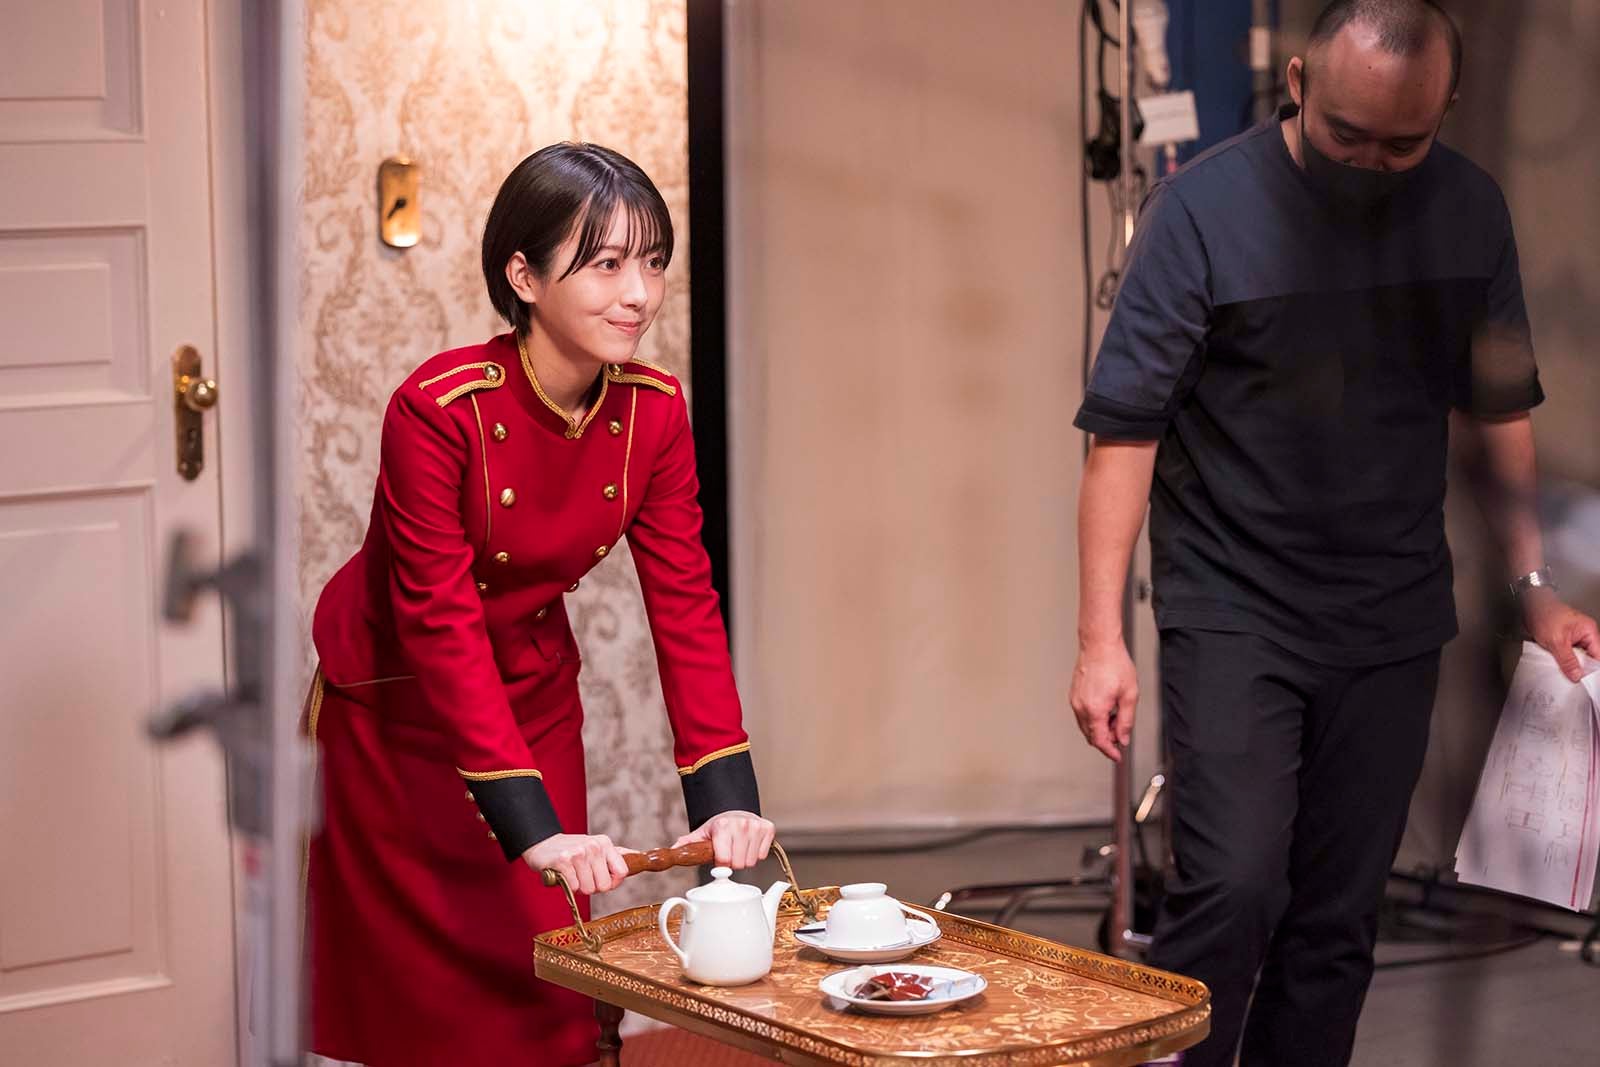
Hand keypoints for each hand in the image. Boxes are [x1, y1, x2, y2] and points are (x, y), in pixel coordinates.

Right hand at [522, 833, 631, 894]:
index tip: (600, 879)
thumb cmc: (571, 849)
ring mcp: (579, 853)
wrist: (542, 843)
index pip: (621, 873)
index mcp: (605, 843)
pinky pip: (573, 888)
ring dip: (578, 887)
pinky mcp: (563, 861)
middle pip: (604, 886)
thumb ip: (614, 855)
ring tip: (571, 874)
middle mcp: (594, 846)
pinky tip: (562, 875)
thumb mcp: (596, 847)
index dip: (612, 883)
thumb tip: (638, 855)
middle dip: (592, 887)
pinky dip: (567, 887)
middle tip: (581, 876)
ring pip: (588, 889)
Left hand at [672, 810, 774, 868]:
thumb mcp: (701, 834)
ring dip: (745, 859)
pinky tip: (750, 844)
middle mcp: (741, 824)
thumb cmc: (718, 827)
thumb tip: (670, 851)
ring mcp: (755, 826)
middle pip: (739, 864)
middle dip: (733, 862)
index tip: (719, 857)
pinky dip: (756, 854)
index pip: (724, 861)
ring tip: (739, 848)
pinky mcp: (768, 828)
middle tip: (730, 852)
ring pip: (751, 861)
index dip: (720, 863)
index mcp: (722, 827)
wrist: (736, 812)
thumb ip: (686, 844)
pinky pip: (762, 855)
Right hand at [1069, 638, 1137, 761]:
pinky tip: (1107, 709)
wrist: (1099, 645)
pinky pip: (1082, 715)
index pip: (1100, 740)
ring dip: (1100, 729)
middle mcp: (1080, 707)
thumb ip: (1126, 721)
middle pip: (1091, 735)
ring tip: (1116, 716)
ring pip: (1086, 726)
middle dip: (1106, 740)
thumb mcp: (1129, 695)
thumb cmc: (1115, 664)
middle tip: (1121, 734)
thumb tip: (1123, 738)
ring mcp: (1075, 701)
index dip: (1110, 751)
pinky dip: (1094, 719)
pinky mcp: (1074, 695)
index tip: (1118, 757)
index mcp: (1094, 710)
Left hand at [1523, 592, 1599, 681]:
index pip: (1598, 655)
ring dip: (1571, 665)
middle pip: (1589, 658)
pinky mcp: (1564, 641)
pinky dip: (1563, 661)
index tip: (1586, 681)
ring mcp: (1574, 638)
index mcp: (1589, 631)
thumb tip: (1577, 675)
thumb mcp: (1556, 641)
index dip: (1593, 669)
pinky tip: (1559, 667)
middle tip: (1574, 680)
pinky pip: (1568, 655)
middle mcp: (1584, 634)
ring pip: (1578, 658)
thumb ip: (1568, 660)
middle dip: (1581, 669)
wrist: (1528, 606)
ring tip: (1566, 674)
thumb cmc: (1544, 614)